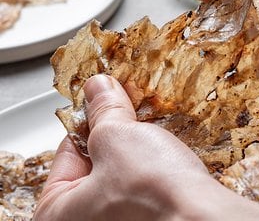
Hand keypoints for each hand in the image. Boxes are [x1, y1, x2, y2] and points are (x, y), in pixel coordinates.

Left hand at [34, 75, 258, 219]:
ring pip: (122, 172)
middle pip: (96, 162)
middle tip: (128, 111)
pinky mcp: (150, 219)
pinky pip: (142, 186)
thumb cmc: (152, 193)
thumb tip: (98, 86)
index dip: (90, 121)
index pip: (68, 151)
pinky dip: (151, 167)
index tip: (105, 101)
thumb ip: (103, 111)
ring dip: (136, 149)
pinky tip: (163, 155)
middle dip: (115, 134)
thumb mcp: (117, 139)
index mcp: (59, 215)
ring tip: (149, 132)